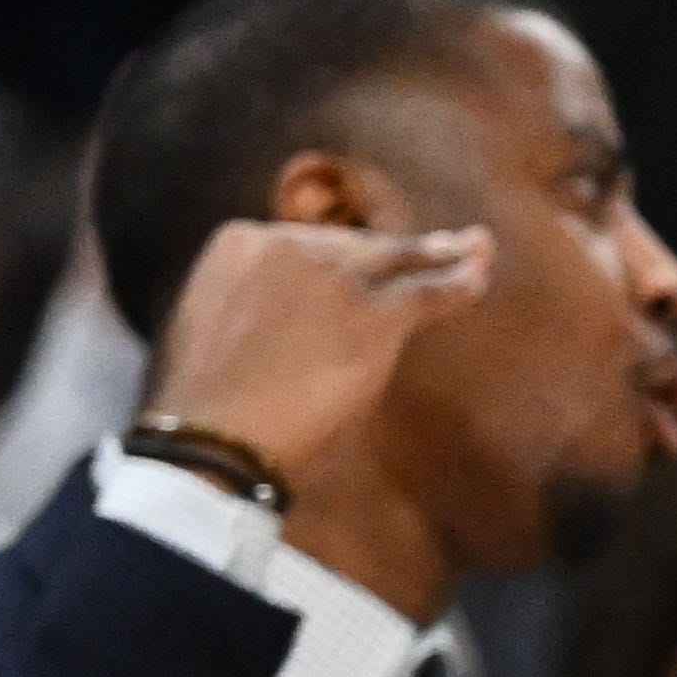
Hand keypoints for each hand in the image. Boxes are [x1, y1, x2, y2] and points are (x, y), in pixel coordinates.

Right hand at [145, 214, 488, 474]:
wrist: (212, 435)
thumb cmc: (197, 400)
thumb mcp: (202, 325)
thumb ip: (242, 301)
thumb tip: (265, 312)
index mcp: (237, 241)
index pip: (300, 243)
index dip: (326, 264)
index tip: (338, 276)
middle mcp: (288, 244)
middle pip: (353, 246)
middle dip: (386, 256)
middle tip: (426, 252)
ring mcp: (335, 276)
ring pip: (399, 259)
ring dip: (441, 255)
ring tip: (471, 249)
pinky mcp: (373, 314)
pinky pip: (430, 291)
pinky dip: (461, 282)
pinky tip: (479, 275)